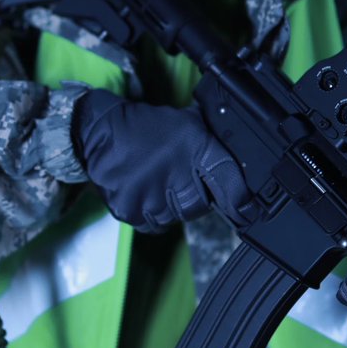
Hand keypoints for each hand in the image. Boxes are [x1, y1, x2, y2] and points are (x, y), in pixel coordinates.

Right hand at [73, 89, 249, 231]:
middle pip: (200, 207)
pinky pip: (151, 225)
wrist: (99, 132)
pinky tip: (144, 193)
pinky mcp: (131, 210)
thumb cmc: (146, 126)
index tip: (247, 212)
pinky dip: (150, 214)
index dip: (240, 201)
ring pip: (174, 218)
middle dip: (195, 198)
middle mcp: (176, 175)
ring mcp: (152, 196)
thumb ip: (212, 141)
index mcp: (196, 149)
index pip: (227, 181)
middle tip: (178, 181)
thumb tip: (241, 156)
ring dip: (170, 207)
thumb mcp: (188, 122)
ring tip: (158, 184)